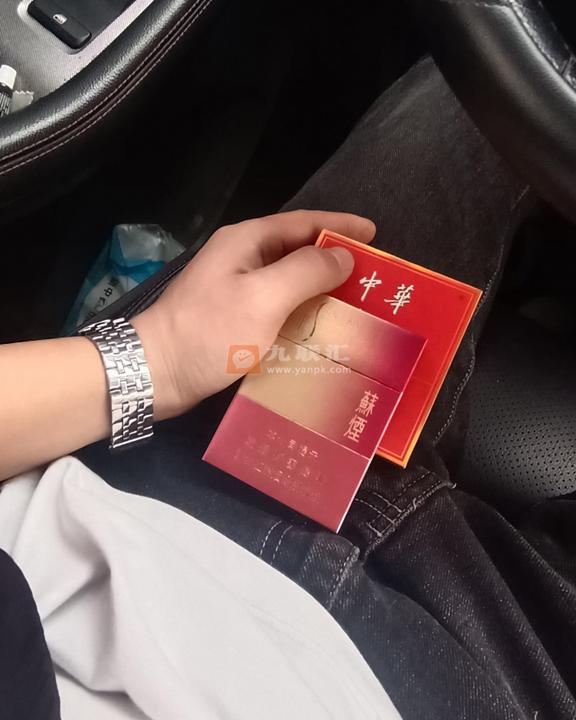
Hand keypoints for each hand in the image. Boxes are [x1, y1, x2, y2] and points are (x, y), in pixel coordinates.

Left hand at [132, 210, 374, 419]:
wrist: (156, 372)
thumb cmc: (210, 331)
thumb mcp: (264, 298)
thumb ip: (306, 272)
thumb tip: (343, 257)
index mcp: (247, 242)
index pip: (303, 223)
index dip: (340, 226)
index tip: (374, 235)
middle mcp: (242, 259)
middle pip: (297, 251)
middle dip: (335, 260)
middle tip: (371, 277)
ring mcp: (236, 289)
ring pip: (289, 281)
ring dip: (320, 289)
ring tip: (354, 303)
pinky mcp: (233, 316)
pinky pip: (278, 307)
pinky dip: (301, 312)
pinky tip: (320, 328)